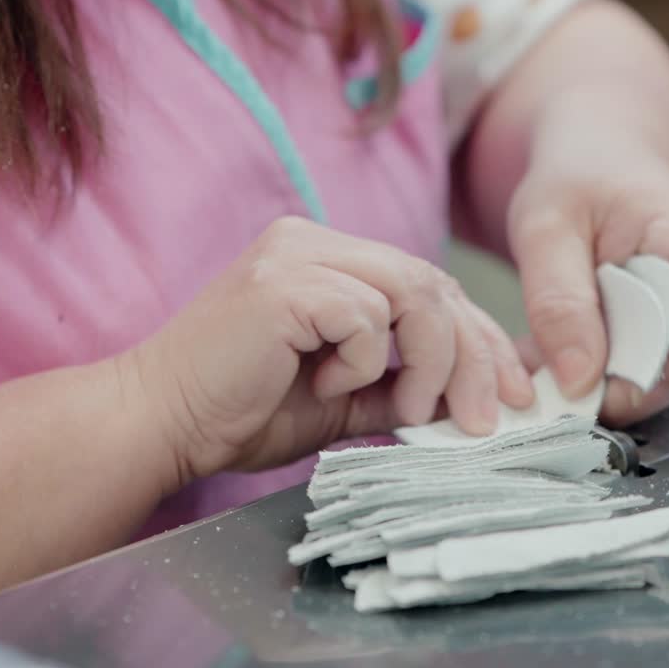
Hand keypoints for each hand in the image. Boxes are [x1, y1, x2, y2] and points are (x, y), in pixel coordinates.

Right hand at [120, 216, 532, 482]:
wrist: (158, 425)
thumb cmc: (239, 413)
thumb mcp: (345, 400)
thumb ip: (402, 385)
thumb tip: (475, 396)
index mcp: (329, 259)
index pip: (430, 285)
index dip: (479, 338)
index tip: (510, 393)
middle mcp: (315, 242)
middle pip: (433, 283)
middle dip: (473, 356)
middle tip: (483, 418)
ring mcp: (296, 254)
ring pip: (413, 292)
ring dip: (427, 362)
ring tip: (403, 410)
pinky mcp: (283, 282)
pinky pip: (366, 315)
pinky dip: (364, 361)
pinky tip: (325, 385)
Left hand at [509, 152, 668, 426]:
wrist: (598, 157)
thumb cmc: (576, 179)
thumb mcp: (544, 229)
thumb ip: (557, 302)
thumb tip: (578, 381)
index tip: (616, 389)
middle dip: (644, 384)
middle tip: (577, 395)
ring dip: (630, 383)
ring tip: (568, 375)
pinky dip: (626, 372)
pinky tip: (583, 361)